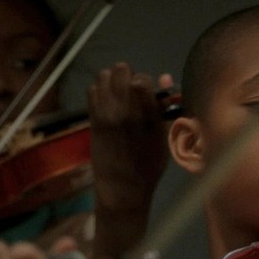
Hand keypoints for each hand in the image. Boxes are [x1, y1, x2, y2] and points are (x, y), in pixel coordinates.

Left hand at [88, 62, 171, 258]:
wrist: (122, 188)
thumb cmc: (149, 164)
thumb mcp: (164, 136)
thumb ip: (164, 106)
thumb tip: (166, 77)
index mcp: (146, 116)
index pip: (141, 79)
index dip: (145, 82)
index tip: (147, 93)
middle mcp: (124, 110)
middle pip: (120, 70)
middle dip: (128, 75)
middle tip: (131, 91)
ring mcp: (105, 113)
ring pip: (103, 76)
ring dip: (112, 81)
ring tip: (118, 95)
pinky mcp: (92, 118)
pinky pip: (92, 90)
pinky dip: (100, 91)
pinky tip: (107, 103)